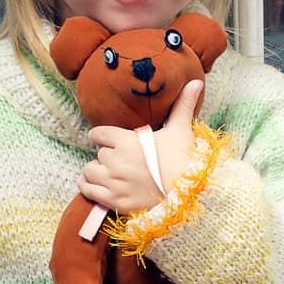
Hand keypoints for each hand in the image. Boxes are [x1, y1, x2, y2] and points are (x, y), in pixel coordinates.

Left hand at [79, 80, 202, 215]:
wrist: (190, 193)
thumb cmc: (185, 160)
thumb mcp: (181, 130)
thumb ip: (182, 105)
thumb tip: (196, 81)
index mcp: (127, 141)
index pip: (99, 134)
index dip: (101, 136)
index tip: (103, 138)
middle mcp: (116, 161)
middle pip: (99, 154)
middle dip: (107, 156)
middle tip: (119, 160)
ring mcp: (114, 183)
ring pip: (89, 171)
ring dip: (96, 171)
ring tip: (107, 173)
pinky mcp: (115, 201)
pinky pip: (88, 191)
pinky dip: (89, 187)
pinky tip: (96, 185)